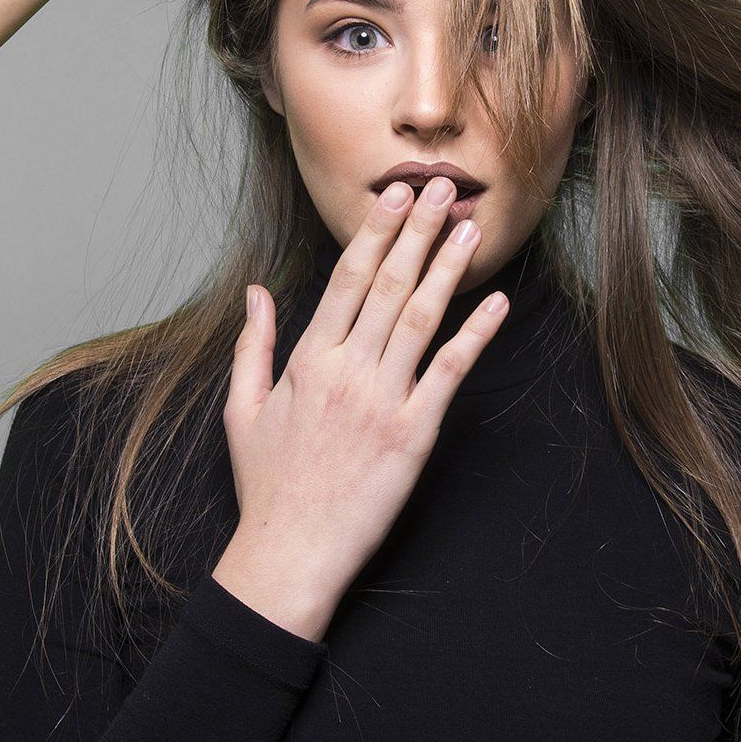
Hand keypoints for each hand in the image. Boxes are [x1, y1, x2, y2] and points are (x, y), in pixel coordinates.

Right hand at [222, 179, 506, 601]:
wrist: (290, 553)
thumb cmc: (267, 485)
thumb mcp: (243, 408)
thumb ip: (254, 344)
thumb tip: (257, 291)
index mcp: (309, 361)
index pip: (347, 280)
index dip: (374, 233)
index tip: (393, 196)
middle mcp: (348, 371)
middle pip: (390, 286)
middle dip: (418, 232)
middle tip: (442, 188)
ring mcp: (384, 401)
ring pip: (423, 318)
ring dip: (448, 269)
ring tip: (470, 229)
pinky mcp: (415, 434)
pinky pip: (451, 373)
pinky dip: (477, 336)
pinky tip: (497, 306)